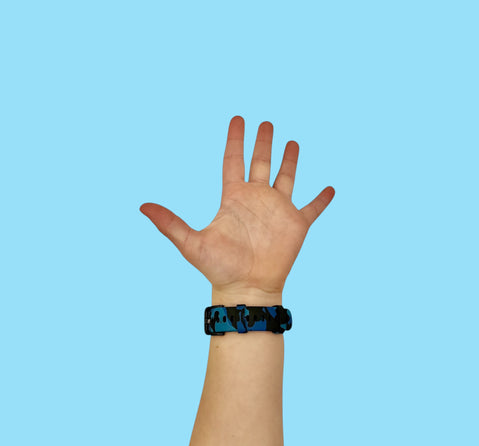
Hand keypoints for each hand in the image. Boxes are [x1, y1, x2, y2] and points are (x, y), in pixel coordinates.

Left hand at [140, 116, 334, 300]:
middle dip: (263, 142)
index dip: (235, 140)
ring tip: (293, 142)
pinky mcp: (297, 225)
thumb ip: (170, 223)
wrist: (246, 289)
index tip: (237, 118)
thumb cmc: (219, 268)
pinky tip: (331, 188)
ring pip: (287, 177)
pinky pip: (313, 207)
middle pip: (261, 162)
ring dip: (290, 160)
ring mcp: (278, 210)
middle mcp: (257, 199)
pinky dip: (322, 199)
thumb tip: (141, 206)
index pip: (233, 161)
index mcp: (234, 198)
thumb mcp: (191, 243)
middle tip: (266, 123)